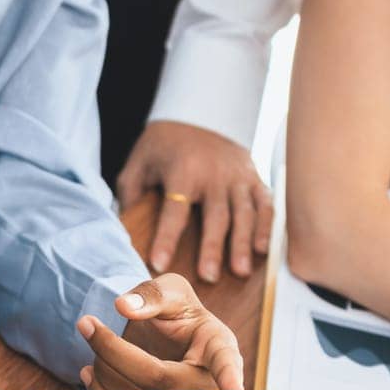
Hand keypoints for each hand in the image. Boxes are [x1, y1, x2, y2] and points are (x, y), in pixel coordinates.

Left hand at [76, 273, 243, 389]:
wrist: (170, 343)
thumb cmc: (179, 316)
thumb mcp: (172, 292)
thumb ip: (152, 294)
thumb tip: (124, 306)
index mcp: (218, 349)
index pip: (224, 362)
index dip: (229, 377)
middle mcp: (207, 388)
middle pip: (155, 379)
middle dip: (110, 350)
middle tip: (87, 323)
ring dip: (102, 369)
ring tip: (97, 345)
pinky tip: (93, 370)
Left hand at [116, 121, 274, 281]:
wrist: (196, 113)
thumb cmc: (163, 146)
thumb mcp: (139, 162)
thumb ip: (131, 193)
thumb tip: (125, 230)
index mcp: (183, 170)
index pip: (174, 210)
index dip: (166, 238)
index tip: (159, 265)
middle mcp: (214, 173)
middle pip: (216, 215)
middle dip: (213, 248)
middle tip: (209, 276)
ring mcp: (238, 175)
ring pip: (244, 213)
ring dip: (243, 243)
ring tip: (240, 272)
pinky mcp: (254, 176)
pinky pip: (265, 203)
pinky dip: (265, 226)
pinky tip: (262, 250)